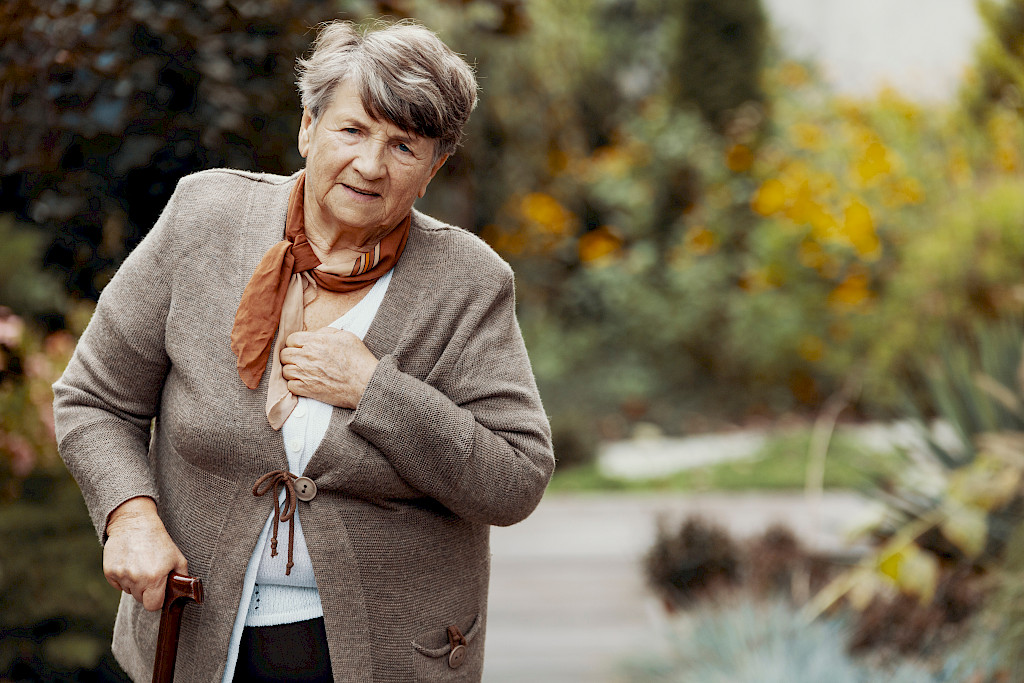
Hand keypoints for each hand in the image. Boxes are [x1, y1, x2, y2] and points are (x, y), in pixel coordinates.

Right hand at [103, 497, 187, 611]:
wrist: (135, 523)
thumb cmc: (159, 541)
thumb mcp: (177, 558)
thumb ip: (182, 578)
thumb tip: (183, 594)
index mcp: (155, 578)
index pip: (153, 606)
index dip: (157, 600)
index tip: (159, 592)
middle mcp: (137, 578)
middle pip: (140, 599)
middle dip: (146, 591)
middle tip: (150, 574)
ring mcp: (121, 575)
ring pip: (129, 591)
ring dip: (134, 584)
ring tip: (140, 565)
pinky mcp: (109, 572)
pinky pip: (117, 585)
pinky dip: (123, 578)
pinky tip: (130, 563)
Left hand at [280, 328, 378, 408]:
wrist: (365, 383)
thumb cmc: (358, 359)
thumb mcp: (346, 336)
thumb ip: (327, 332)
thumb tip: (316, 334)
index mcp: (315, 342)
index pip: (290, 339)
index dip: (296, 343)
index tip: (302, 347)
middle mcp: (307, 357)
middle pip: (284, 354)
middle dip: (291, 356)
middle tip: (301, 359)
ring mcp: (305, 374)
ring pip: (285, 371)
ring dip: (292, 370)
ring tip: (302, 372)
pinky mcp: (307, 390)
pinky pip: (290, 386)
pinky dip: (295, 385)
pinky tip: (305, 382)